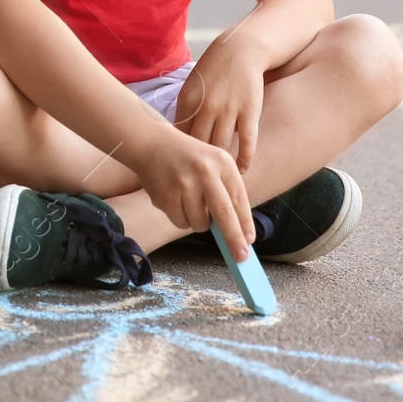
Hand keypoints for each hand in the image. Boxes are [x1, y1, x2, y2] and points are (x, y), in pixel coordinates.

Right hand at [127, 123, 254, 256]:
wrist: (152, 144)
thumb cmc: (189, 158)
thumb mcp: (213, 164)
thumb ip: (226, 191)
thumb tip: (237, 231)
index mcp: (222, 162)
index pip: (239, 199)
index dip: (245, 223)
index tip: (250, 242)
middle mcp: (204, 172)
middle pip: (224, 214)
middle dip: (234, 239)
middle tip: (241, 257)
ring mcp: (184, 184)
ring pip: (199, 223)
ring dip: (199, 223)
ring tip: (191, 203)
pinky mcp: (166, 195)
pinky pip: (180, 222)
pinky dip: (181, 218)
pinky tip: (176, 200)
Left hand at [172, 36, 268, 173]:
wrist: (241, 50)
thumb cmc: (213, 72)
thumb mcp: (191, 87)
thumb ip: (184, 112)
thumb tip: (173, 138)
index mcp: (187, 101)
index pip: (178, 136)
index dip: (177, 156)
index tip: (177, 172)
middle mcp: (206, 107)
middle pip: (197, 146)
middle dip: (195, 168)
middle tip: (195, 187)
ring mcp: (228, 109)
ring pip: (220, 147)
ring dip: (219, 167)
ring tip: (218, 183)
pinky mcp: (249, 111)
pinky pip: (247, 141)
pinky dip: (244, 159)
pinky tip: (241, 171)